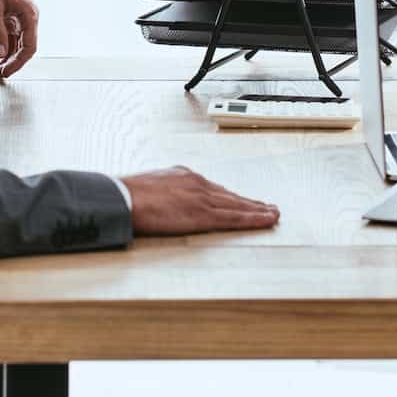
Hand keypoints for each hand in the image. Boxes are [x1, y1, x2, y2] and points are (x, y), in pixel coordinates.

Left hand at [0, 0, 38, 82]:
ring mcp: (18, 17)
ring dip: (6, 58)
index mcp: (29, 15)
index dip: (18, 63)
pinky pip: (9, 36)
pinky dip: (3, 48)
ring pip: (16, 44)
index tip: (5, 72)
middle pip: (24, 48)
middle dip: (11, 64)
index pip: (29, 47)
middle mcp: (27, 17)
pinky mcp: (8, 16)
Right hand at [120, 166, 279, 235]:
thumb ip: (160, 192)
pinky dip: (254, 219)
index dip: (230, 196)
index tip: (240, 200)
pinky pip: (235, 218)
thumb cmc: (128, 195)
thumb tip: (159, 200)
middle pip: (230, 195)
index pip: (213, 188)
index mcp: (183, 176)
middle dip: (249, 202)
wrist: (123, 197)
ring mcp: (202, 198)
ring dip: (258, 210)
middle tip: (267, 206)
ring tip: (272, 214)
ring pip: (238, 205)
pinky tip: (266, 220)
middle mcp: (197, 183)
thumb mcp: (147, 186)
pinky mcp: (204, 215)